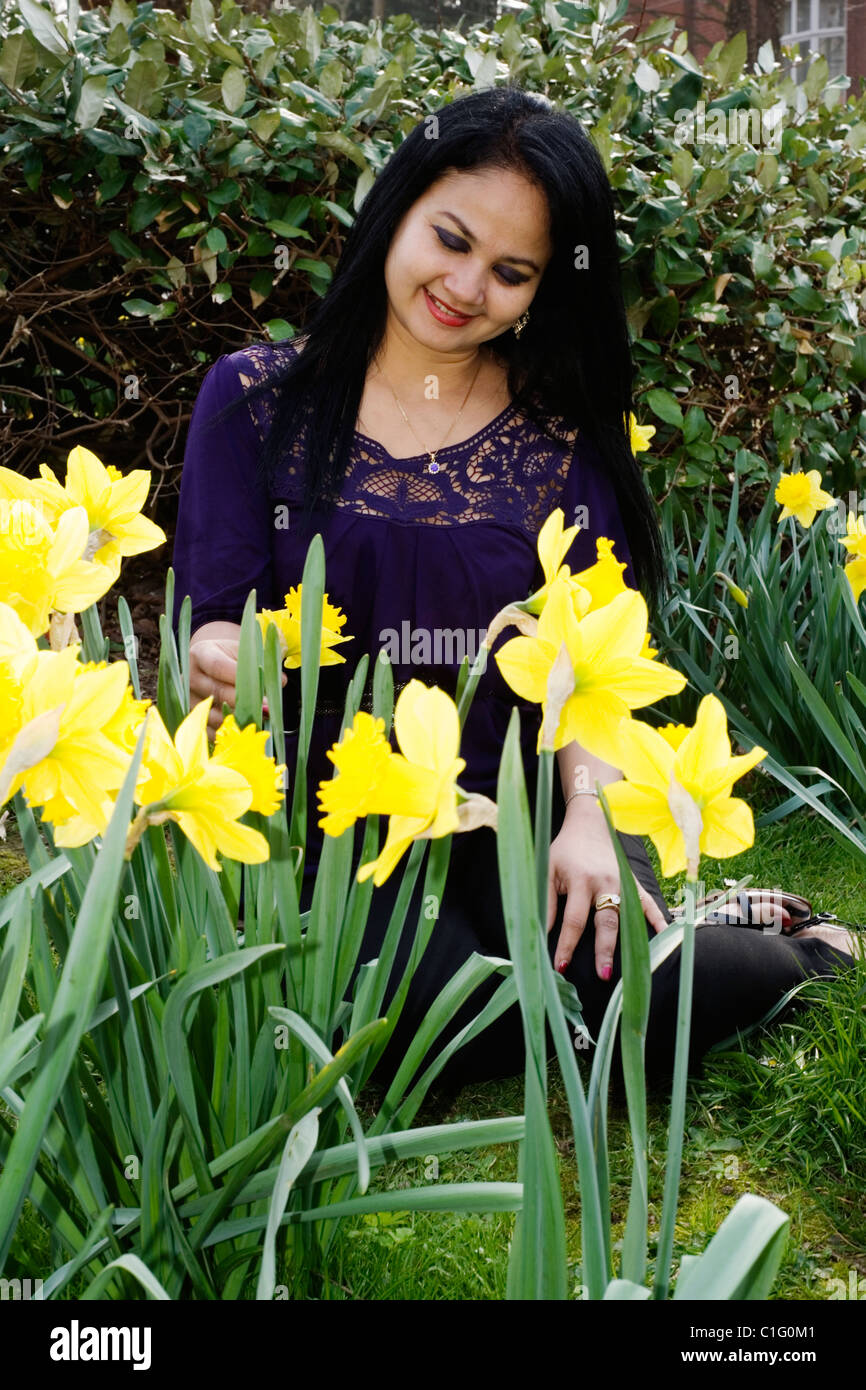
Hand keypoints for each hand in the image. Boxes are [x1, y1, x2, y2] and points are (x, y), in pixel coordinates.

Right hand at [189, 638, 287, 741]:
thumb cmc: (233, 657)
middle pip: (216, 693)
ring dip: (238, 720)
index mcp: (201, 653)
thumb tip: (280, 681)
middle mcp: (190, 676)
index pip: (218, 666)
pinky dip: (228, 732)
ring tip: (259, 721)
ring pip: (213, 714)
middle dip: (244, 702)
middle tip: (266, 709)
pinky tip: (245, 731)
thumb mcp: (246, 651)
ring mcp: (188, 698)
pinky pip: (209, 730)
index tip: (261, 686)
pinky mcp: (191, 717)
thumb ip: (263, 661)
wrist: (212, 666)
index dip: (240, 678)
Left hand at [546, 808, 667, 981]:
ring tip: (638, 965)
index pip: (574, 920)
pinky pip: (649, 903)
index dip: (566, 945)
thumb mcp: (547, 871)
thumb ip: (547, 902)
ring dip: (632, 941)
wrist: (590, 825)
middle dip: (604, 949)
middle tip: (603, 974)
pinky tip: (666, 937)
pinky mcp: (634, 882)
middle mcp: (606, 883)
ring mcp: (624, 882)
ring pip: (629, 916)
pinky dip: (658, 920)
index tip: (561, 967)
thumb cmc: (564, 851)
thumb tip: (542, 933)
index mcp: (581, 880)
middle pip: (606, 921)